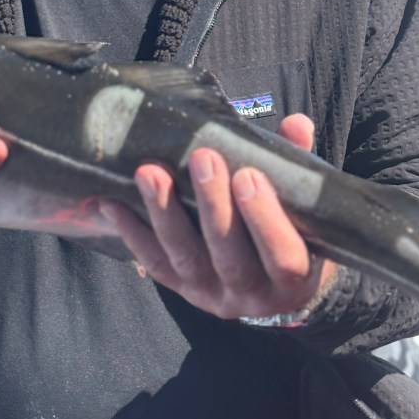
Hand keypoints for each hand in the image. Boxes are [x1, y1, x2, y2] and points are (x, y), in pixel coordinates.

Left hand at [101, 114, 336, 319]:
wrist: (276, 284)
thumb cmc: (293, 232)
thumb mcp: (306, 207)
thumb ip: (299, 165)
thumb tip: (297, 123)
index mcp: (294, 277)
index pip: (283, 255)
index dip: (264, 218)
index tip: (248, 174)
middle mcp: (252, 294)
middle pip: (229, 257)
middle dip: (212, 206)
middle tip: (202, 158)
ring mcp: (212, 295)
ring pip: (185, 258)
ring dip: (165, 214)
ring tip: (149, 172)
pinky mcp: (181, 290)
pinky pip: (154, 264)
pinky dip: (132, 234)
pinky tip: (113, 203)